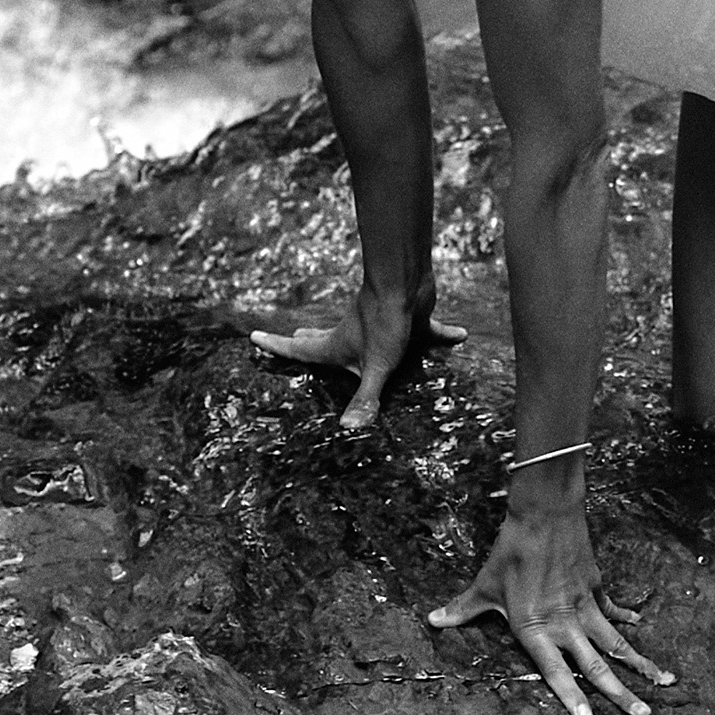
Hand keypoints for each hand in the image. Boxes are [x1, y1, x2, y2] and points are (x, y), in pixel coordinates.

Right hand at [248, 282, 464, 434]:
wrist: (407, 284)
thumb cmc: (387, 324)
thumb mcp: (376, 368)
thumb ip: (365, 399)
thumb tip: (348, 431)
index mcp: (338, 346)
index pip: (299, 349)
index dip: (275, 346)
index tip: (253, 337)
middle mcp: (354, 334)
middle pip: (324, 339)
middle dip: (308, 340)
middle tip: (295, 338)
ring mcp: (379, 326)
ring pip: (363, 334)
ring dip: (355, 339)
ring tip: (352, 344)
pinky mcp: (407, 319)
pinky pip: (422, 330)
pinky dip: (438, 334)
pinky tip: (460, 336)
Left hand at [428, 489, 674, 714]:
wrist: (544, 512)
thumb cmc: (511, 550)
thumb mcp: (484, 584)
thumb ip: (463, 609)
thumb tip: (432, 620)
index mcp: (535, 628)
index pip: (555, 670)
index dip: (571, 696)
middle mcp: (564, 622)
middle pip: (597, 664)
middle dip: (621, 692)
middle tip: (643, 714)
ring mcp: (584, 606)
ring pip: (616, 642)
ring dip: (639, 662)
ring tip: (664, 681)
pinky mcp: (596, 587)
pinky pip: (613, 611)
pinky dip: (627, 620)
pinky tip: (640, 627)